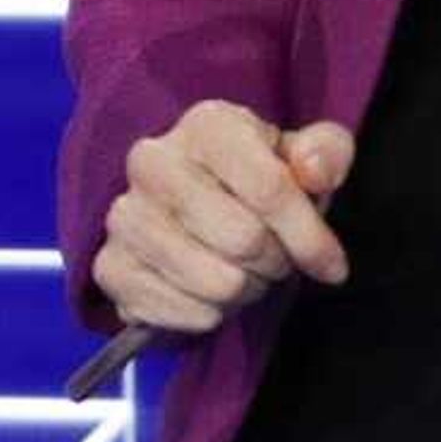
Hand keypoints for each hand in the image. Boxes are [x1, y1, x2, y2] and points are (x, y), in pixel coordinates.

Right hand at [91, 101, 354, 335]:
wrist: (187, 208)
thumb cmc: (256, 181)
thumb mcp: (303, 158)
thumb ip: (324, 153)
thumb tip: (314, 169)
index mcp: (206, 125)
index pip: (270, 187)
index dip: (310, 237)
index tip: (331, 265)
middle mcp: (152, 162)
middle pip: (245, 240)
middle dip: (275, 263)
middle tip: (274, 260)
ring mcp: (124, 215)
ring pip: (217, 283)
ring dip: (245, 291)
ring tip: (243, 273)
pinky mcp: (109, 266)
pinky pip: (180, 312)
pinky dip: (208, 315)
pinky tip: (209, 293)